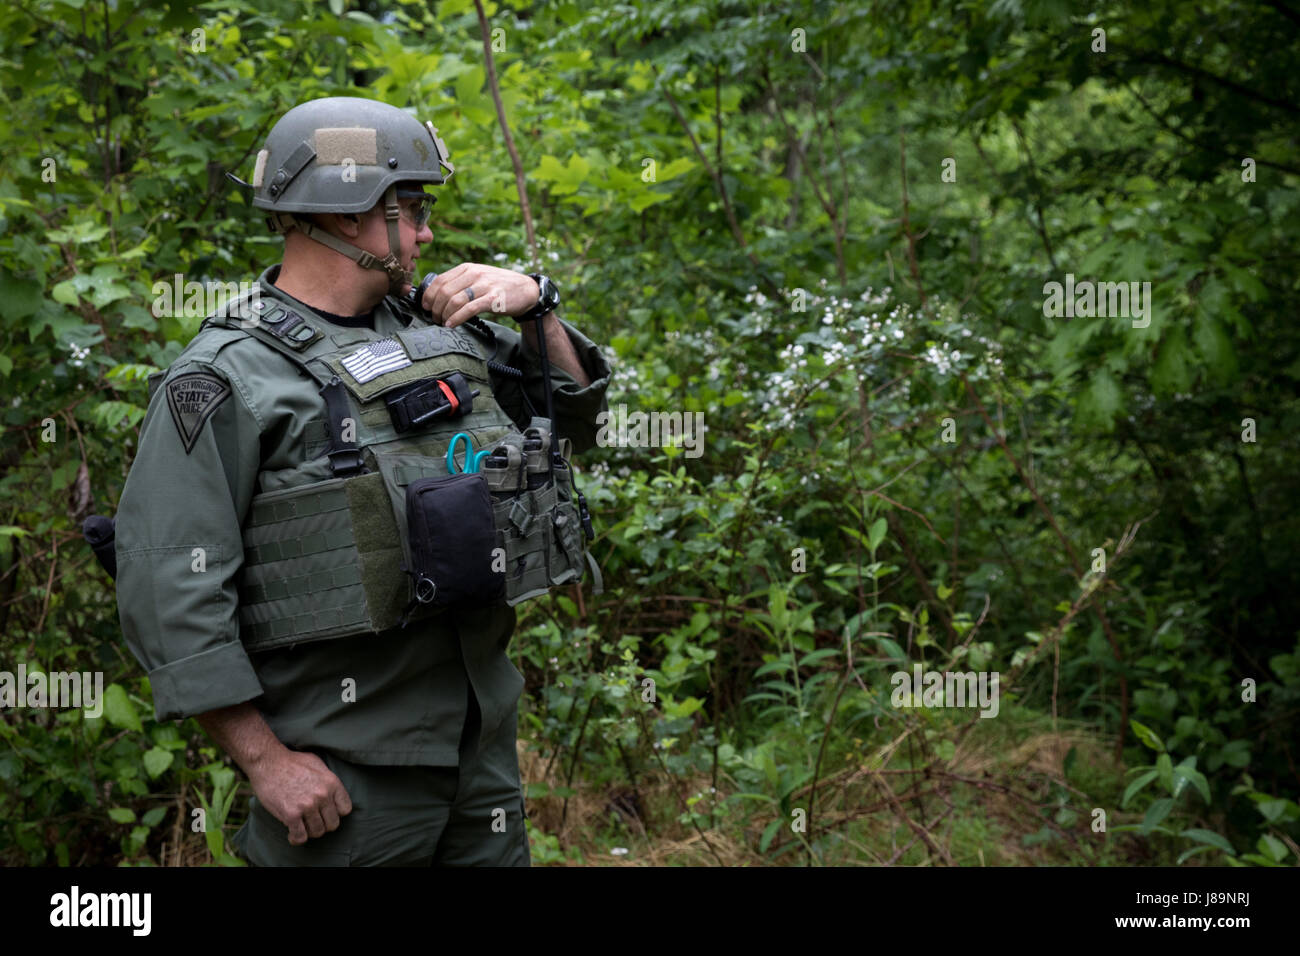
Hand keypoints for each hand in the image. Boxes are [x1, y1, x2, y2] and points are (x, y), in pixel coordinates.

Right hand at [247, 747, 352, 844]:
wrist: (268, 762)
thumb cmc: (292, 761)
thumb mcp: (317, 764)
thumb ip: (328, 780)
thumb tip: (333, 794)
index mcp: (332, 783)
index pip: (345, 809)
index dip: (336, 813)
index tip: (326, 812)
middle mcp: (323, 795)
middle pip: (333, 824)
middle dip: (323, 824)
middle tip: (313, 821)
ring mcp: (307, 806)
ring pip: (317, 832)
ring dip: (309, 831)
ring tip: (302, 826)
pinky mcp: (291, 814)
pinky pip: (300, 837)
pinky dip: (296, 838)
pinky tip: (292, 834)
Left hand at [420, 263, 544, 327]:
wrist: (526, 290)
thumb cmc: (499, 286)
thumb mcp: (478, 278)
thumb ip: (461, 283)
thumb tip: (437, 296)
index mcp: (467, 268)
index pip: (440, 280)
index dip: (428, 295)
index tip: (425, 307)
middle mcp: (474, 274)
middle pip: (444, 291)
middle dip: (435, 308)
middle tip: (434, 318)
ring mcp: (484, 286)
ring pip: (454, 300)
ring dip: (444, 315)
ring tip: (442, 323)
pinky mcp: (493, 299)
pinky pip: (469, 309)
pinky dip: (456, 318)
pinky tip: (451, 325)